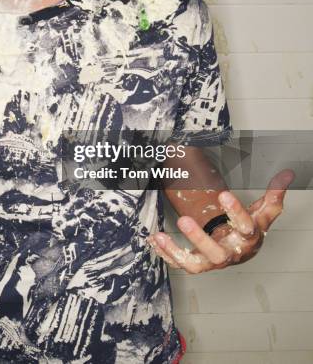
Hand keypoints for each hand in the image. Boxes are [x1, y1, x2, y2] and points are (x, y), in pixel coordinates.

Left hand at [147, 169, 294, 273]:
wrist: (243, 250)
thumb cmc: (251, 229)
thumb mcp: (263, 212)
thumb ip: (274, 194)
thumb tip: (287, 174)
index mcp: (248, 239)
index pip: (245, 227)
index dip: (236, 212)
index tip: (224, 194)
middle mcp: (230, 254)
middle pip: (216, 253)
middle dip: (199, 238)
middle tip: (183, 219)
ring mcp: (212, 261)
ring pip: (195, 265)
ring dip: (175, 252)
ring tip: (160, 236)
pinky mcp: (198, 263)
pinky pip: (181, 264)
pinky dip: (166, 254)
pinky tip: (153, 240)